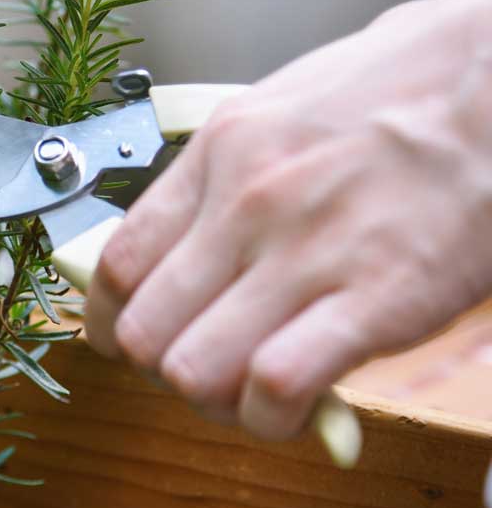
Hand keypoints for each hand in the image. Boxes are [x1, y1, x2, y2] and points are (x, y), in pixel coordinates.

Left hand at [83, 0, 491, 439]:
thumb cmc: (398, 91)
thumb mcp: (279, 110)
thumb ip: (222, 179)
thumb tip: (182, 242)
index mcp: (217, 155)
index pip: (115, 266)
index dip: (108, 323)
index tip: (124, 340)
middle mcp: (245, 205)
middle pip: (145, 333)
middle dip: (163, 370)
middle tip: (204, 367)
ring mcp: (305, 253)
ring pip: (195, 370)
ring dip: (217, 400)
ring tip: (251, 391)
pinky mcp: (375, 298)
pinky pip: (276, 386)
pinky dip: (274, 415)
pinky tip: (295, 405)